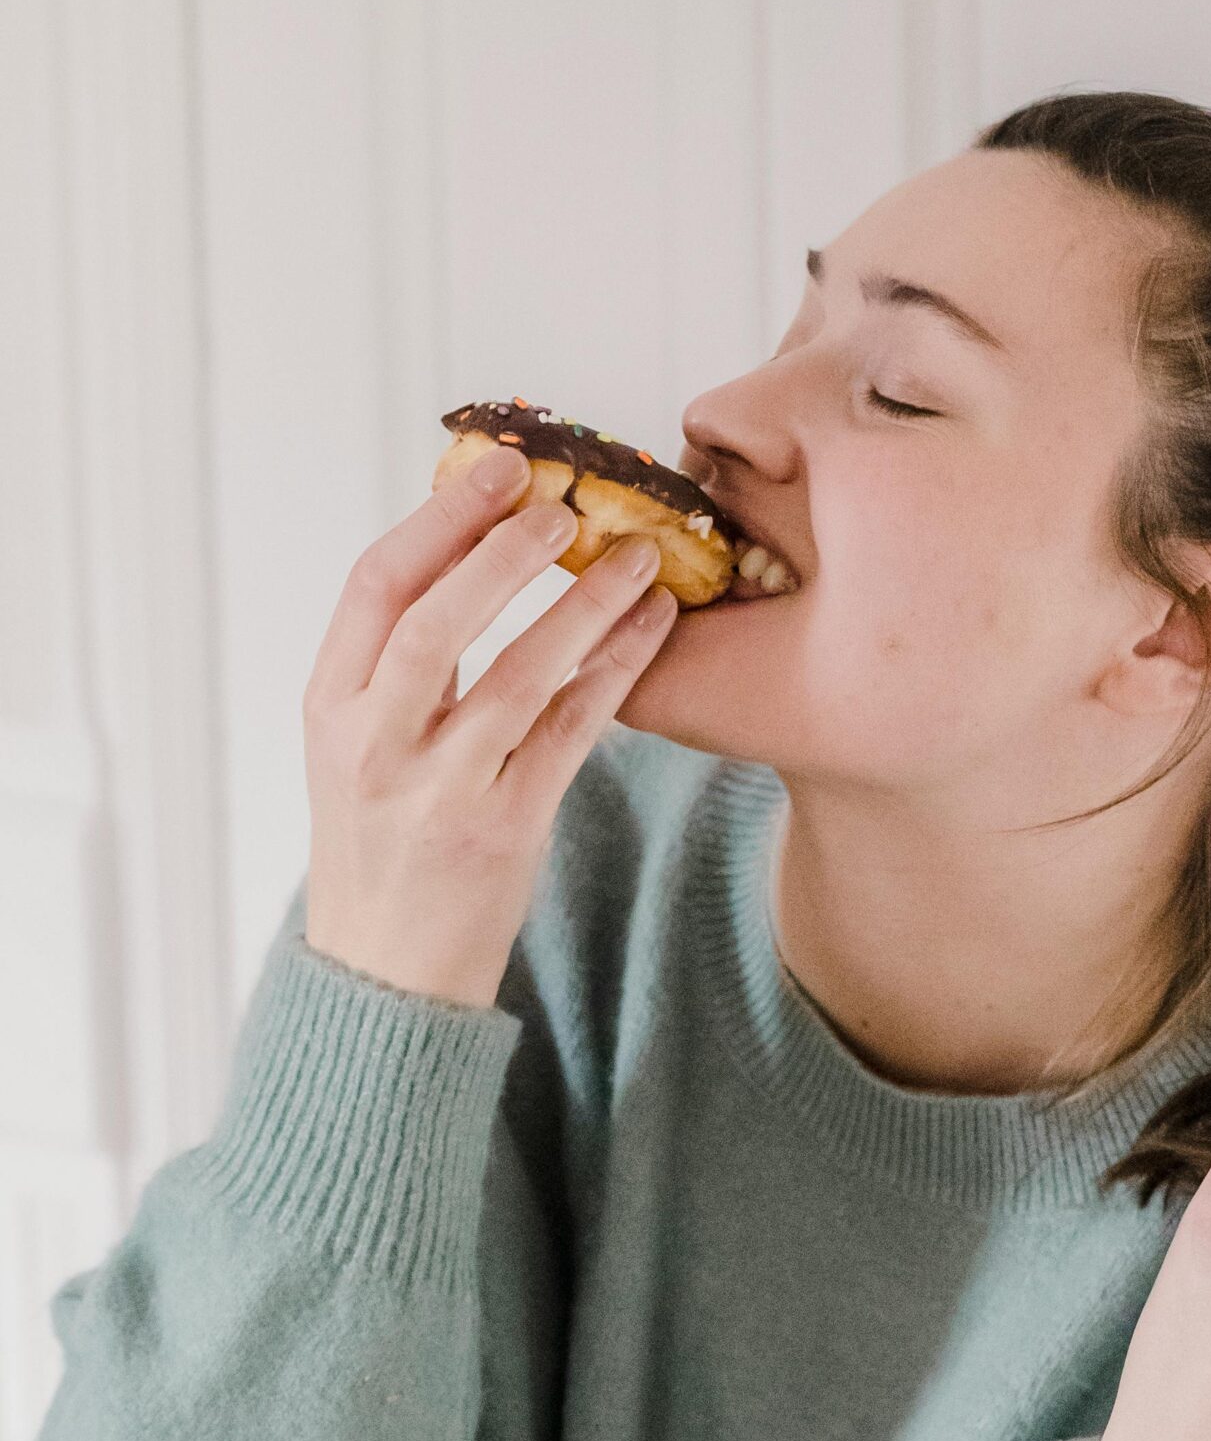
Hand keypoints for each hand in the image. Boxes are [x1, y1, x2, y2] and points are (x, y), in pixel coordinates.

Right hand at [302, 444, 676, 1008]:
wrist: (385, 970)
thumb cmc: (381, 840)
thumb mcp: (355, 743)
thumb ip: (397, 660)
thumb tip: (469, 541)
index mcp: (330, 708)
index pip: (374, 587)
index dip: (440, 520)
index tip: (498, 470)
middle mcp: (375, 747)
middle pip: (435, 623)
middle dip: (502, 551)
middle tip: (566, 502)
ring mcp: (440, 794)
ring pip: (517, 677)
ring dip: (583, 606)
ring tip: (638, 555)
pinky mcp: (505, 831)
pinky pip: (571, 734)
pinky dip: (614, 672)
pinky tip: (652, 628)